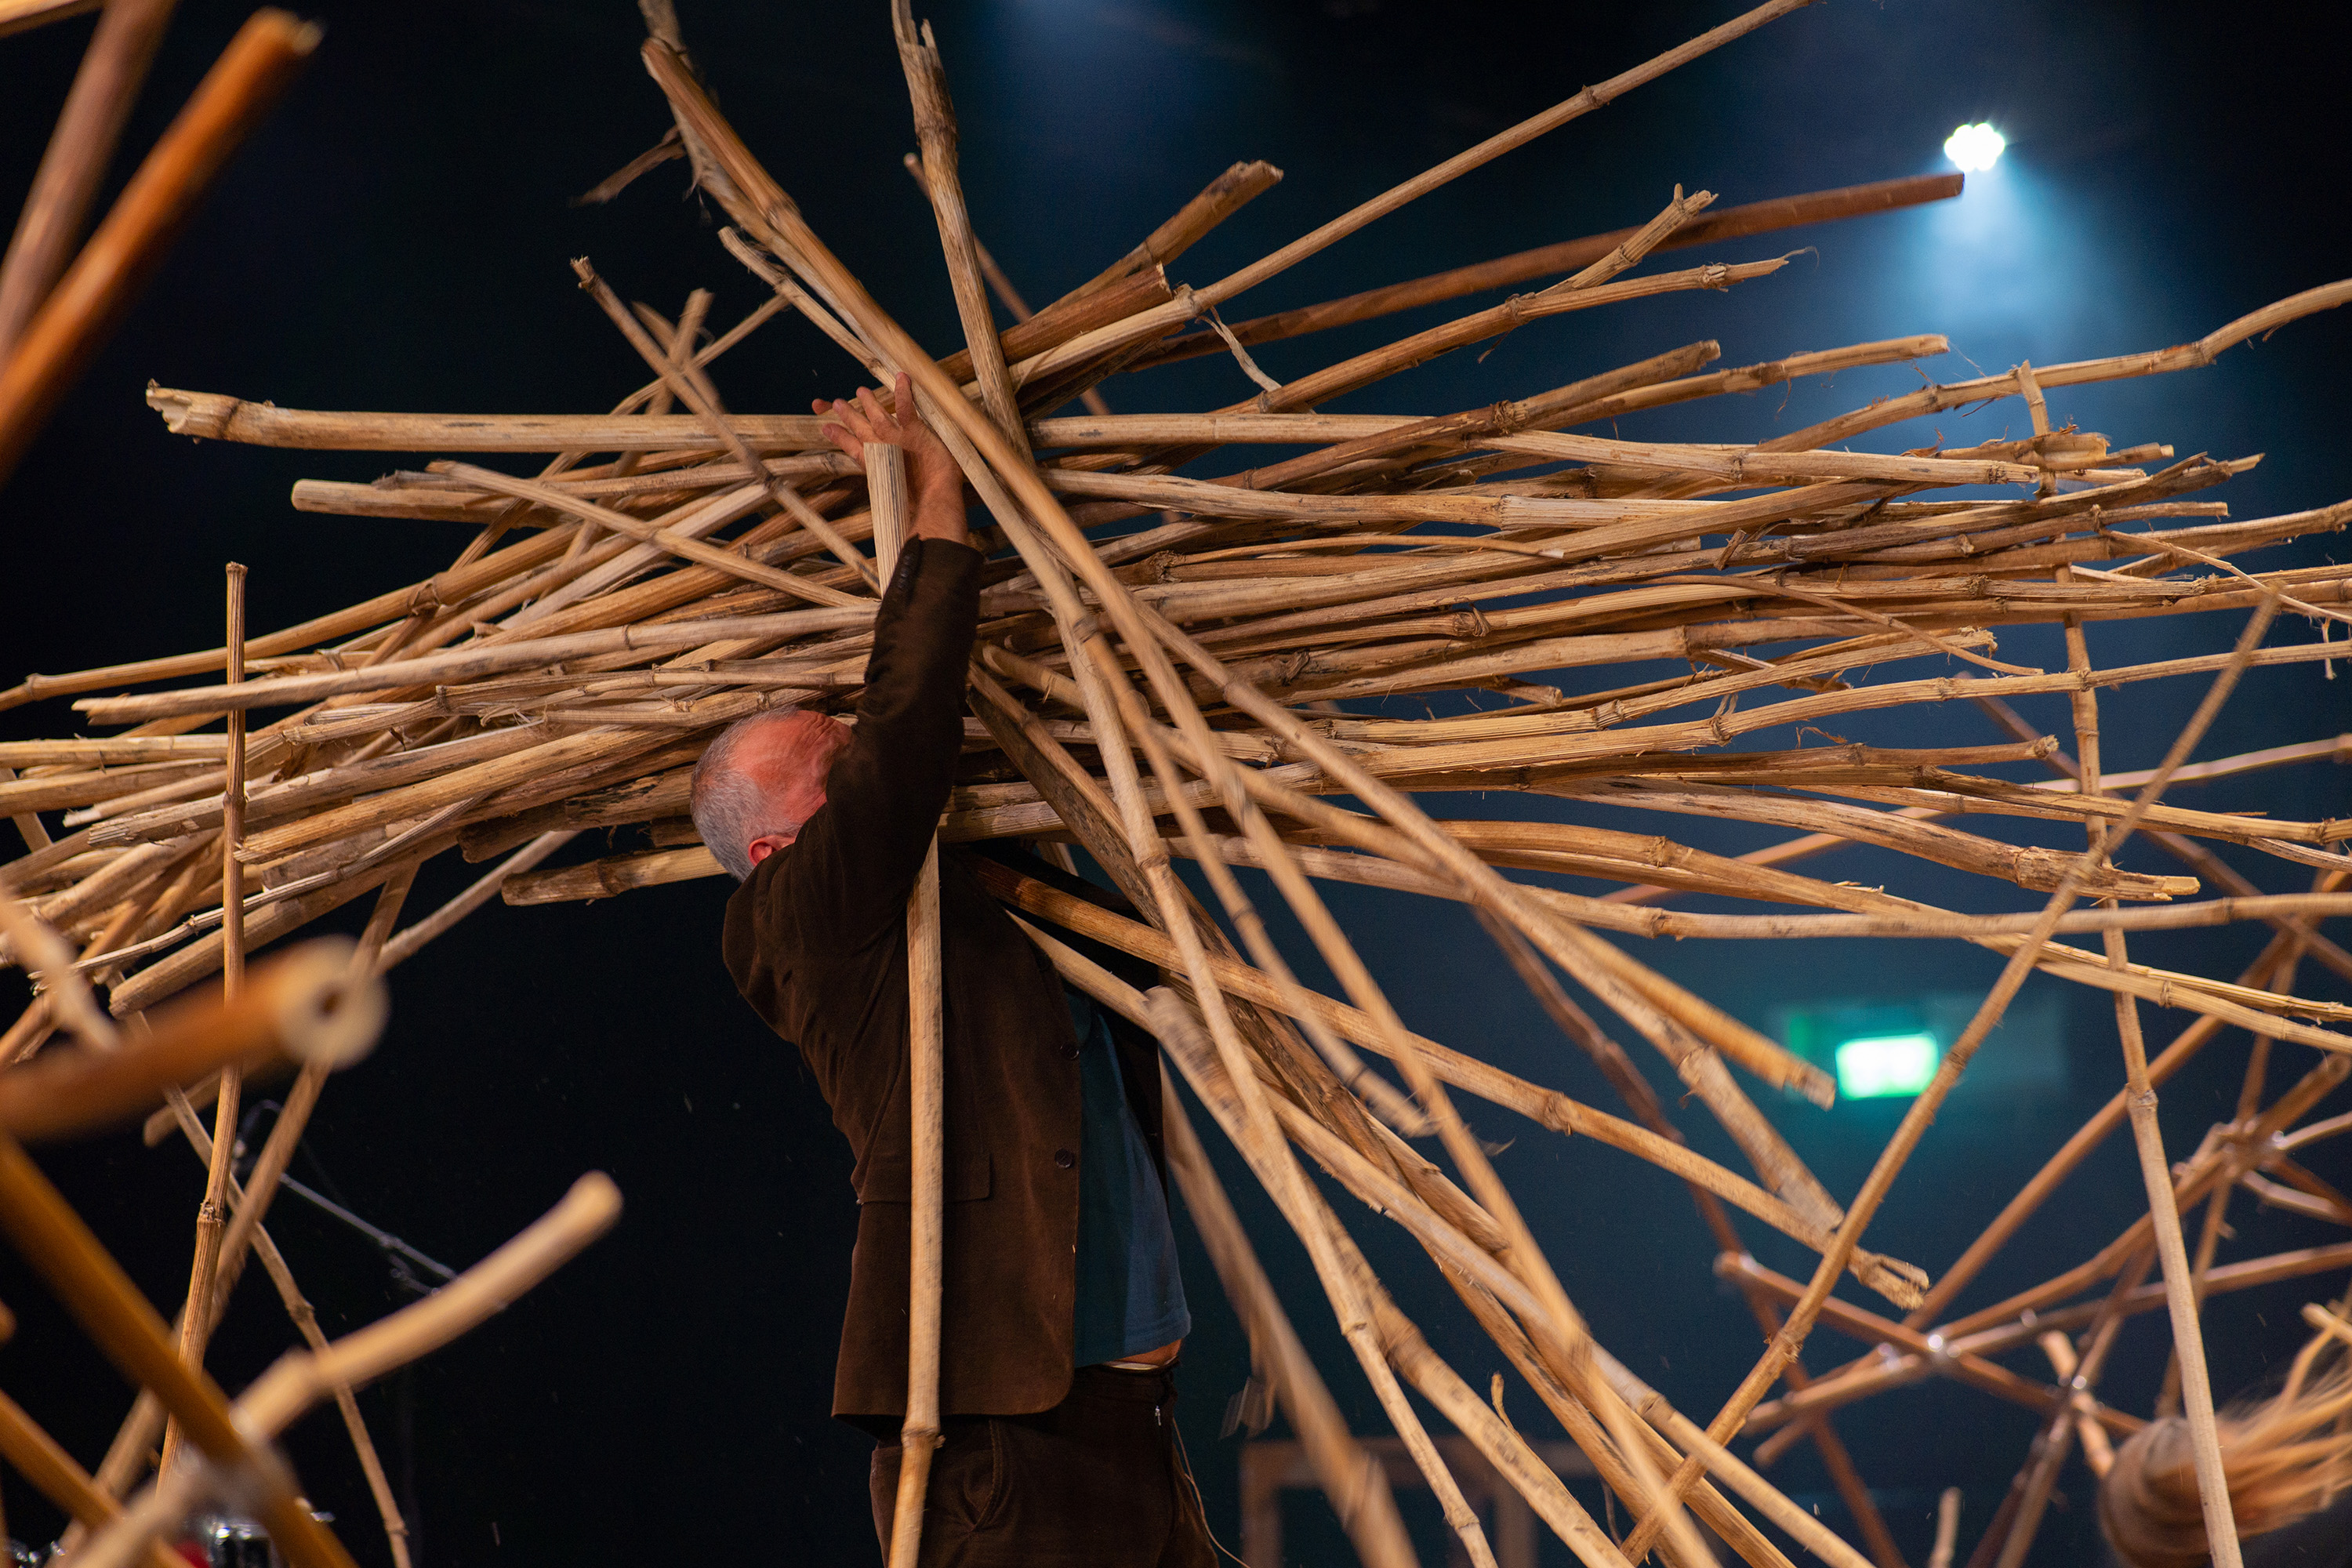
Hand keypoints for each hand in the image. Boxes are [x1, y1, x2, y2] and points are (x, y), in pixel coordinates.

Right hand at [814, 372, 961, 506]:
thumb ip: (890, 484)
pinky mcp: (912, 431)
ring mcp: (894, 438)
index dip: (839, 436)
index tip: (826, 428)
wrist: (933, 499)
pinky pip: (905, 406)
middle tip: (835, 403)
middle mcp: (880, 448)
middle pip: (859, 428)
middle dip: (847, 415)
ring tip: (861, 391)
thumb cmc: (920, 502)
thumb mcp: (895, 493)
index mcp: (874, 464)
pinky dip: (903, 391)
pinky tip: (902, 377)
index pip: (852, 447)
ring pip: (877, 415)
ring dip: (868, 402)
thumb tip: (890, 493)